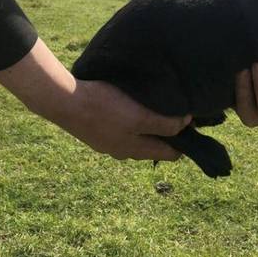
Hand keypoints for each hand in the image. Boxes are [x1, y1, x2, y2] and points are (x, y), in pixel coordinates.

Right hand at [62, 79, 190, 160]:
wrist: (65, 101)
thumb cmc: (105, 108)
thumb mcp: (140, 116)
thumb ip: (165, 124)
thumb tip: (186, 124)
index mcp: (136, 151)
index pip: (171, 155)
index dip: (184, 141)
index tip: (192, 123)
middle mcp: (123, 152)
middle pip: (155, 146)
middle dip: (168, 133)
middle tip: (177, 113)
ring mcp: (108, 143)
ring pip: (138, 138)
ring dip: (149, 127)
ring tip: (156, 108)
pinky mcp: (97, 131)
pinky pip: (123, 131)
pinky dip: (132, 123)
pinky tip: (131, 107)